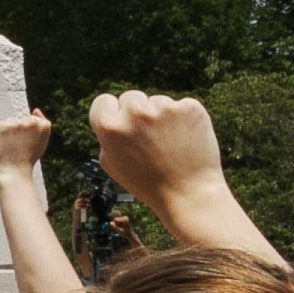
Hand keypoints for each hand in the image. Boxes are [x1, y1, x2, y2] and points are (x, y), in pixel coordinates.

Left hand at [0, 110, 51, 172]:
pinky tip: (5, 144)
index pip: (35, 120)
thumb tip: (35, 110)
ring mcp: (17, 123)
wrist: (14, 172)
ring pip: (12, 121)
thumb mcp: (41, 142)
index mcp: (44, 126)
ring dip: (11, 131)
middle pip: (23, 119)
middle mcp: (32, 122)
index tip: (30, 144)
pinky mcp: (4, 126)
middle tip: (20, 147)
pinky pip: (2, 124)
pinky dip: (1, 133)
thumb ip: (42, 125)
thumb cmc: (28, 159)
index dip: (30, 133)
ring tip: (13, 146)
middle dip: (20, 130)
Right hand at [91, 88, 226, 208]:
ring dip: (161, 117)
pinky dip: (183, 120)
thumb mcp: (113, 165)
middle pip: (131, 98)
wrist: (189, 195)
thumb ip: (108, 137)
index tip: (123, 126)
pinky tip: (185, 140)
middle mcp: (136, 113)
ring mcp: (164, 108)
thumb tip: (114, 116)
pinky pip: (180, 106)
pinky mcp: (190, 107)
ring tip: (169, 145)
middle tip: (149, 140)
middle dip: (138, 114)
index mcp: (111, 128)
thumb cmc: (148, 184)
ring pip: (157, 102)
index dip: (113, 115)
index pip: (103, 102)